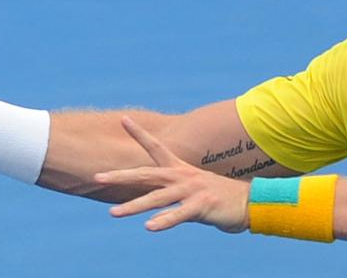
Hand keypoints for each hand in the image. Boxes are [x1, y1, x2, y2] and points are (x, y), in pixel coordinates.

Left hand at [94, 116, 249, 233]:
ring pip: (157, 198)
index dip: (139, 133)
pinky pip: (178, 215)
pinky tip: (149, 227)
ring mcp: (191, 191)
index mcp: (179, 169)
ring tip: (113, 214)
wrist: (249, 203)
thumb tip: (152, 199)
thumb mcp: (191, 190)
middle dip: (120, 177)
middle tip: (97, 177)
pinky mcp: (201, 206)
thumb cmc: (217, 197)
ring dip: (134, 206)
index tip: (123, 119)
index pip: (155, 147)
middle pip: (146, 175)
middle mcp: (182, 176)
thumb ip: (171, 192)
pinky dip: (164, 221)